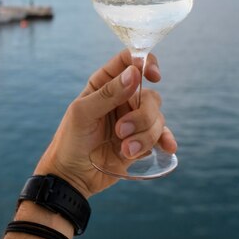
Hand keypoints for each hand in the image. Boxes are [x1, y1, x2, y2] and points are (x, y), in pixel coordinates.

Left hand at [34, 49, 176, 197]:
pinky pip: (161, 135)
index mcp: (106, 83)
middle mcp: (123, 98)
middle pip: (150, 95)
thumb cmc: (70, 140)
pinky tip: (168, 147)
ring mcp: (134, 119)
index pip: (130, 60)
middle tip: (121, 131)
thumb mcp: (83, 113)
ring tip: (126, 149)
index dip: (145, 63)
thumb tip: (134, 72)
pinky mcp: (141, 140)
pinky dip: (166, 139)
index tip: (153, 76)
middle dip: (141, 115)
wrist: (72, 177)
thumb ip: (108, 93)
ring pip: (156, 117)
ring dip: (145, 135)